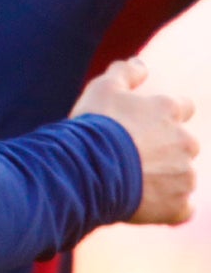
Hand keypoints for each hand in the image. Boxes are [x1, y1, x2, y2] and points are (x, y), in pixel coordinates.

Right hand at [73, 57, 196, 223]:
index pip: (183, 107)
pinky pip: (182, 209)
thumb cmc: (94, 126)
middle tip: (130, 155)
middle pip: (183, 144)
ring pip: (181, 176)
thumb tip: (141, 63)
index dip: (165, 115)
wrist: (87, 169)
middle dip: (164, 149)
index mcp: (168, 111)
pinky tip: (147, 205)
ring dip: (163, 178)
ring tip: (129, 182)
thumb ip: (125, 73)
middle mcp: (184, 141)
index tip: (146, 123)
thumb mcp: (101, 88)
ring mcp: (184, 175)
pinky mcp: (178, 205)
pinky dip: (169, 207)